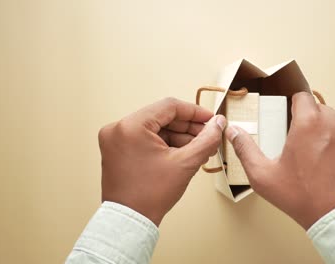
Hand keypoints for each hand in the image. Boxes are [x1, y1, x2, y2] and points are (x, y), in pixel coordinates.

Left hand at [98, 98, 225, 225]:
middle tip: (208, 136)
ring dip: (179, 137)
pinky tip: (184, 153)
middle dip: (188, 127)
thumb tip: (218, 124)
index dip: (194, 112)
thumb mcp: (185, 163)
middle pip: (162, 117)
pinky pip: (146, 139)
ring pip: (155, 129)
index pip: (169, 107)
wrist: (130, 221)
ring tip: (200, 148)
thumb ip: (206, 140)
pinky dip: (165, 144)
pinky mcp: (117, 150)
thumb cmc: (150, 195)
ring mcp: (115, 140)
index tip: (210, 119)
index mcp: (131, 126)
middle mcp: (118, 129)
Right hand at [225, 92, 334, 229]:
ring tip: (325, 163)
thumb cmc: (303, 198)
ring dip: (333, 137)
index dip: (295, 107)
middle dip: (313, 125)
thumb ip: (245, 149)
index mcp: (309, 122)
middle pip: (322, 112)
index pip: (302, 97)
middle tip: (306, 150)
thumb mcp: (263, 176)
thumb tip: (233, 132)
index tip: (293, 120)